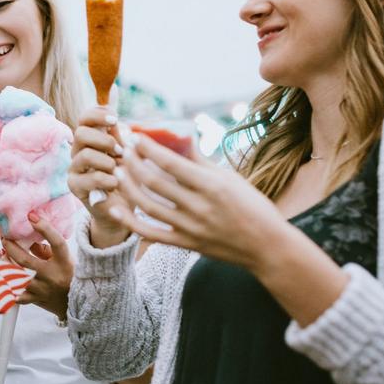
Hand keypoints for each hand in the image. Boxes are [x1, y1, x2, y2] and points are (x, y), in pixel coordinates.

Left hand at [2, 214, 71, 319]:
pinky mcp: (34, 299)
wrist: (75, 302)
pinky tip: (1, 277)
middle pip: (25, 260)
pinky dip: (6, 285)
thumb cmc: (68, 275)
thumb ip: (43, 248)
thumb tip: (24, 235)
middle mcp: (53, 276)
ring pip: (15, 277)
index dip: (44, 228)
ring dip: (4, 264)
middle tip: (4, 238)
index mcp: (64, 262)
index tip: (32, 216)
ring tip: (2, 254)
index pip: (57, 242)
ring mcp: (42, 289)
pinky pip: (15, 293)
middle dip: (11, 247)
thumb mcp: (62, 258)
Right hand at [68, 106, 130, 246]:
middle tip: (119, 151)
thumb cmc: (125, 177)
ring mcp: (74, 169)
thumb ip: (119, 131)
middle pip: (80, 132)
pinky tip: (116, 183)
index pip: (84, 117)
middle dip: (104, 139)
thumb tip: (115, 96)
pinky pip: (89, 178)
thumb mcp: (126, 152)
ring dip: (106, 161)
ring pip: (84, 155)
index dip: (98, 114)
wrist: (122, 208)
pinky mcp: (75, 186)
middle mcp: (78, 151)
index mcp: (90, 139)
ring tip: (117, 170)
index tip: (115, 119)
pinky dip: (107, 179)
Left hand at [109, 131, 285, 270]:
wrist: (267, 247)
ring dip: (128, 187)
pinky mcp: (186, 245)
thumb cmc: (253, 206)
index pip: (171, 163)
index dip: (148, 148)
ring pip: (148, 206)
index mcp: (212, 186)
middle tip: (122, 149)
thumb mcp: (230, 178)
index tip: (134, 136)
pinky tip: (116, 208)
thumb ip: (201, 160)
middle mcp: (199, 207)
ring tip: (118, 171)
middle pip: (154, 182)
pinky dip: (131, 222)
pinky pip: (151, 234)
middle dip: (133, 163)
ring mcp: (191, 228)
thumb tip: (180, 137)